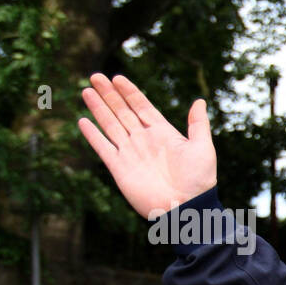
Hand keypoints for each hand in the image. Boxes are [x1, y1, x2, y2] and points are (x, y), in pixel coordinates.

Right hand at [77, 73, 216, 217]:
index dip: (129, 92)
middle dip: (109, 94)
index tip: (117, 78)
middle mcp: (144, 140)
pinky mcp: (119, 168)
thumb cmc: (199, 180)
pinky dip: (93, 135)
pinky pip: (103, 148)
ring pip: (110, 125)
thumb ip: (198, 124)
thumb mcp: (203, 148)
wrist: (186, 207)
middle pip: (122, 111)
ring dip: (98, 108)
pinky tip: (83, 121)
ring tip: (86, 91)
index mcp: (163, 133)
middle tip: (95, 76)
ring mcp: (131, 153)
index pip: (142, 106)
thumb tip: (200, 101)